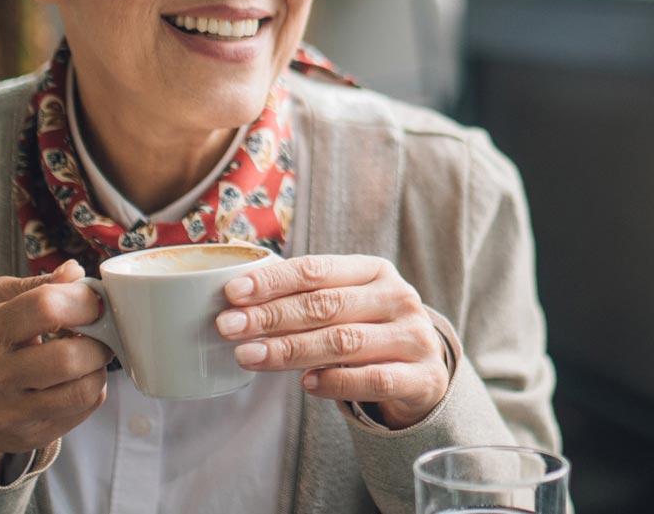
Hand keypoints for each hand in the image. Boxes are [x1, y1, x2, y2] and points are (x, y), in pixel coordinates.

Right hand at [0, 260, 111, 481]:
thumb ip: (36, 284)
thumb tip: (76, 272)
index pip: (45, 308)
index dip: (82, 300)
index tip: (94, 301)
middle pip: (67, 358)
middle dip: (98, 341)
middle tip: (100, 332)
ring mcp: (12, 412)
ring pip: (80, 391)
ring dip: (99, 368)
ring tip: (91, 356)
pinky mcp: (30, 436)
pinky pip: (81, 413)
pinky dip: (93, 391)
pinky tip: (81, 378)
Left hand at [216, 254, 448, 429]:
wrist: (426, 373)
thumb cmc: (369, 330)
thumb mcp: (348, 303)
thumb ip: (307, 298)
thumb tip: (238, 301)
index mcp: (374, 270)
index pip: (316, 270)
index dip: (272, 280)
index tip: (232, 293)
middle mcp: (397, 297)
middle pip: (324, 305)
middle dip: (270, 316)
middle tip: (228, 327)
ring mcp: (413, 337)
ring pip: (343, 341)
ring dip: (289, 350)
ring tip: (248, 356)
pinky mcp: (421, 377)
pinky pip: (373, 379)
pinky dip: (336, 382)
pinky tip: (306, 384)